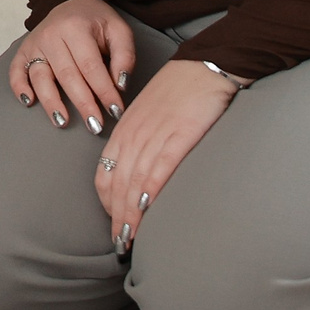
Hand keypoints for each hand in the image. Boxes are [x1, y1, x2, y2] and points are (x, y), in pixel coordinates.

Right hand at [10, 0, 133, 132]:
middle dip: (82, 103)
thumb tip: (120, 85)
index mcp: (76, 28)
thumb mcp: (118, 30)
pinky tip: (28, 102)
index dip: (104, 91)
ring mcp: (35, 44)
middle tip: (95, 125)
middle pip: (67, 75)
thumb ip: (124, 56)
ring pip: (40, 77)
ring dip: (51, 102)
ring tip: (62, 122)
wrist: (71, 1)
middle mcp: (52, 35)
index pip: (91, 66)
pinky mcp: (24, 51)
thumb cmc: (96, 21)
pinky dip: (19, 87)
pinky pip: (16, 71)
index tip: (115, 111)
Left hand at [95, 59, 240, 253]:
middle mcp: (134, 134)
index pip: (105, 174)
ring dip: (131, 212)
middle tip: (120, 243)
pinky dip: (151, 188)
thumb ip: (139, 142)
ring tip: (131, 238)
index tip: (114, 225)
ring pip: (136, 179)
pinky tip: (147, 207)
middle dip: (117, 216)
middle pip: (118, 183)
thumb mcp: (148, 116)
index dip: (107, 204)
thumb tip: (137, 174)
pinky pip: (161, 164)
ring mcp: (156, 134)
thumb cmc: (178, 93)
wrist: (204, 66)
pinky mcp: (180, 133)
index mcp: (125, 130)